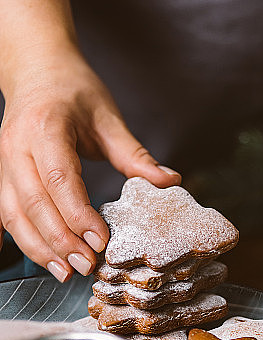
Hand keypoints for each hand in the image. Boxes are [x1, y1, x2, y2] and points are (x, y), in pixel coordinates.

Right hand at [0, 49, 180, 281]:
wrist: (38, 68)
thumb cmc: (74, 89)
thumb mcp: (108, 117)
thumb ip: (135, 154)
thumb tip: (169, 181)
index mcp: (46, 127)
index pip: (59, 178)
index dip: (78, 214)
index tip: (101, 239)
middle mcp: (16, 145)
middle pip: (33, 202)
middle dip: (60, 239)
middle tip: (87, 264)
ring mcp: (2, 159)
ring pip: (12, 212)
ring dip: (38, 247)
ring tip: (66, 271)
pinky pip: (2, 211)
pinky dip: (16, 238)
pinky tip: (36, 258)